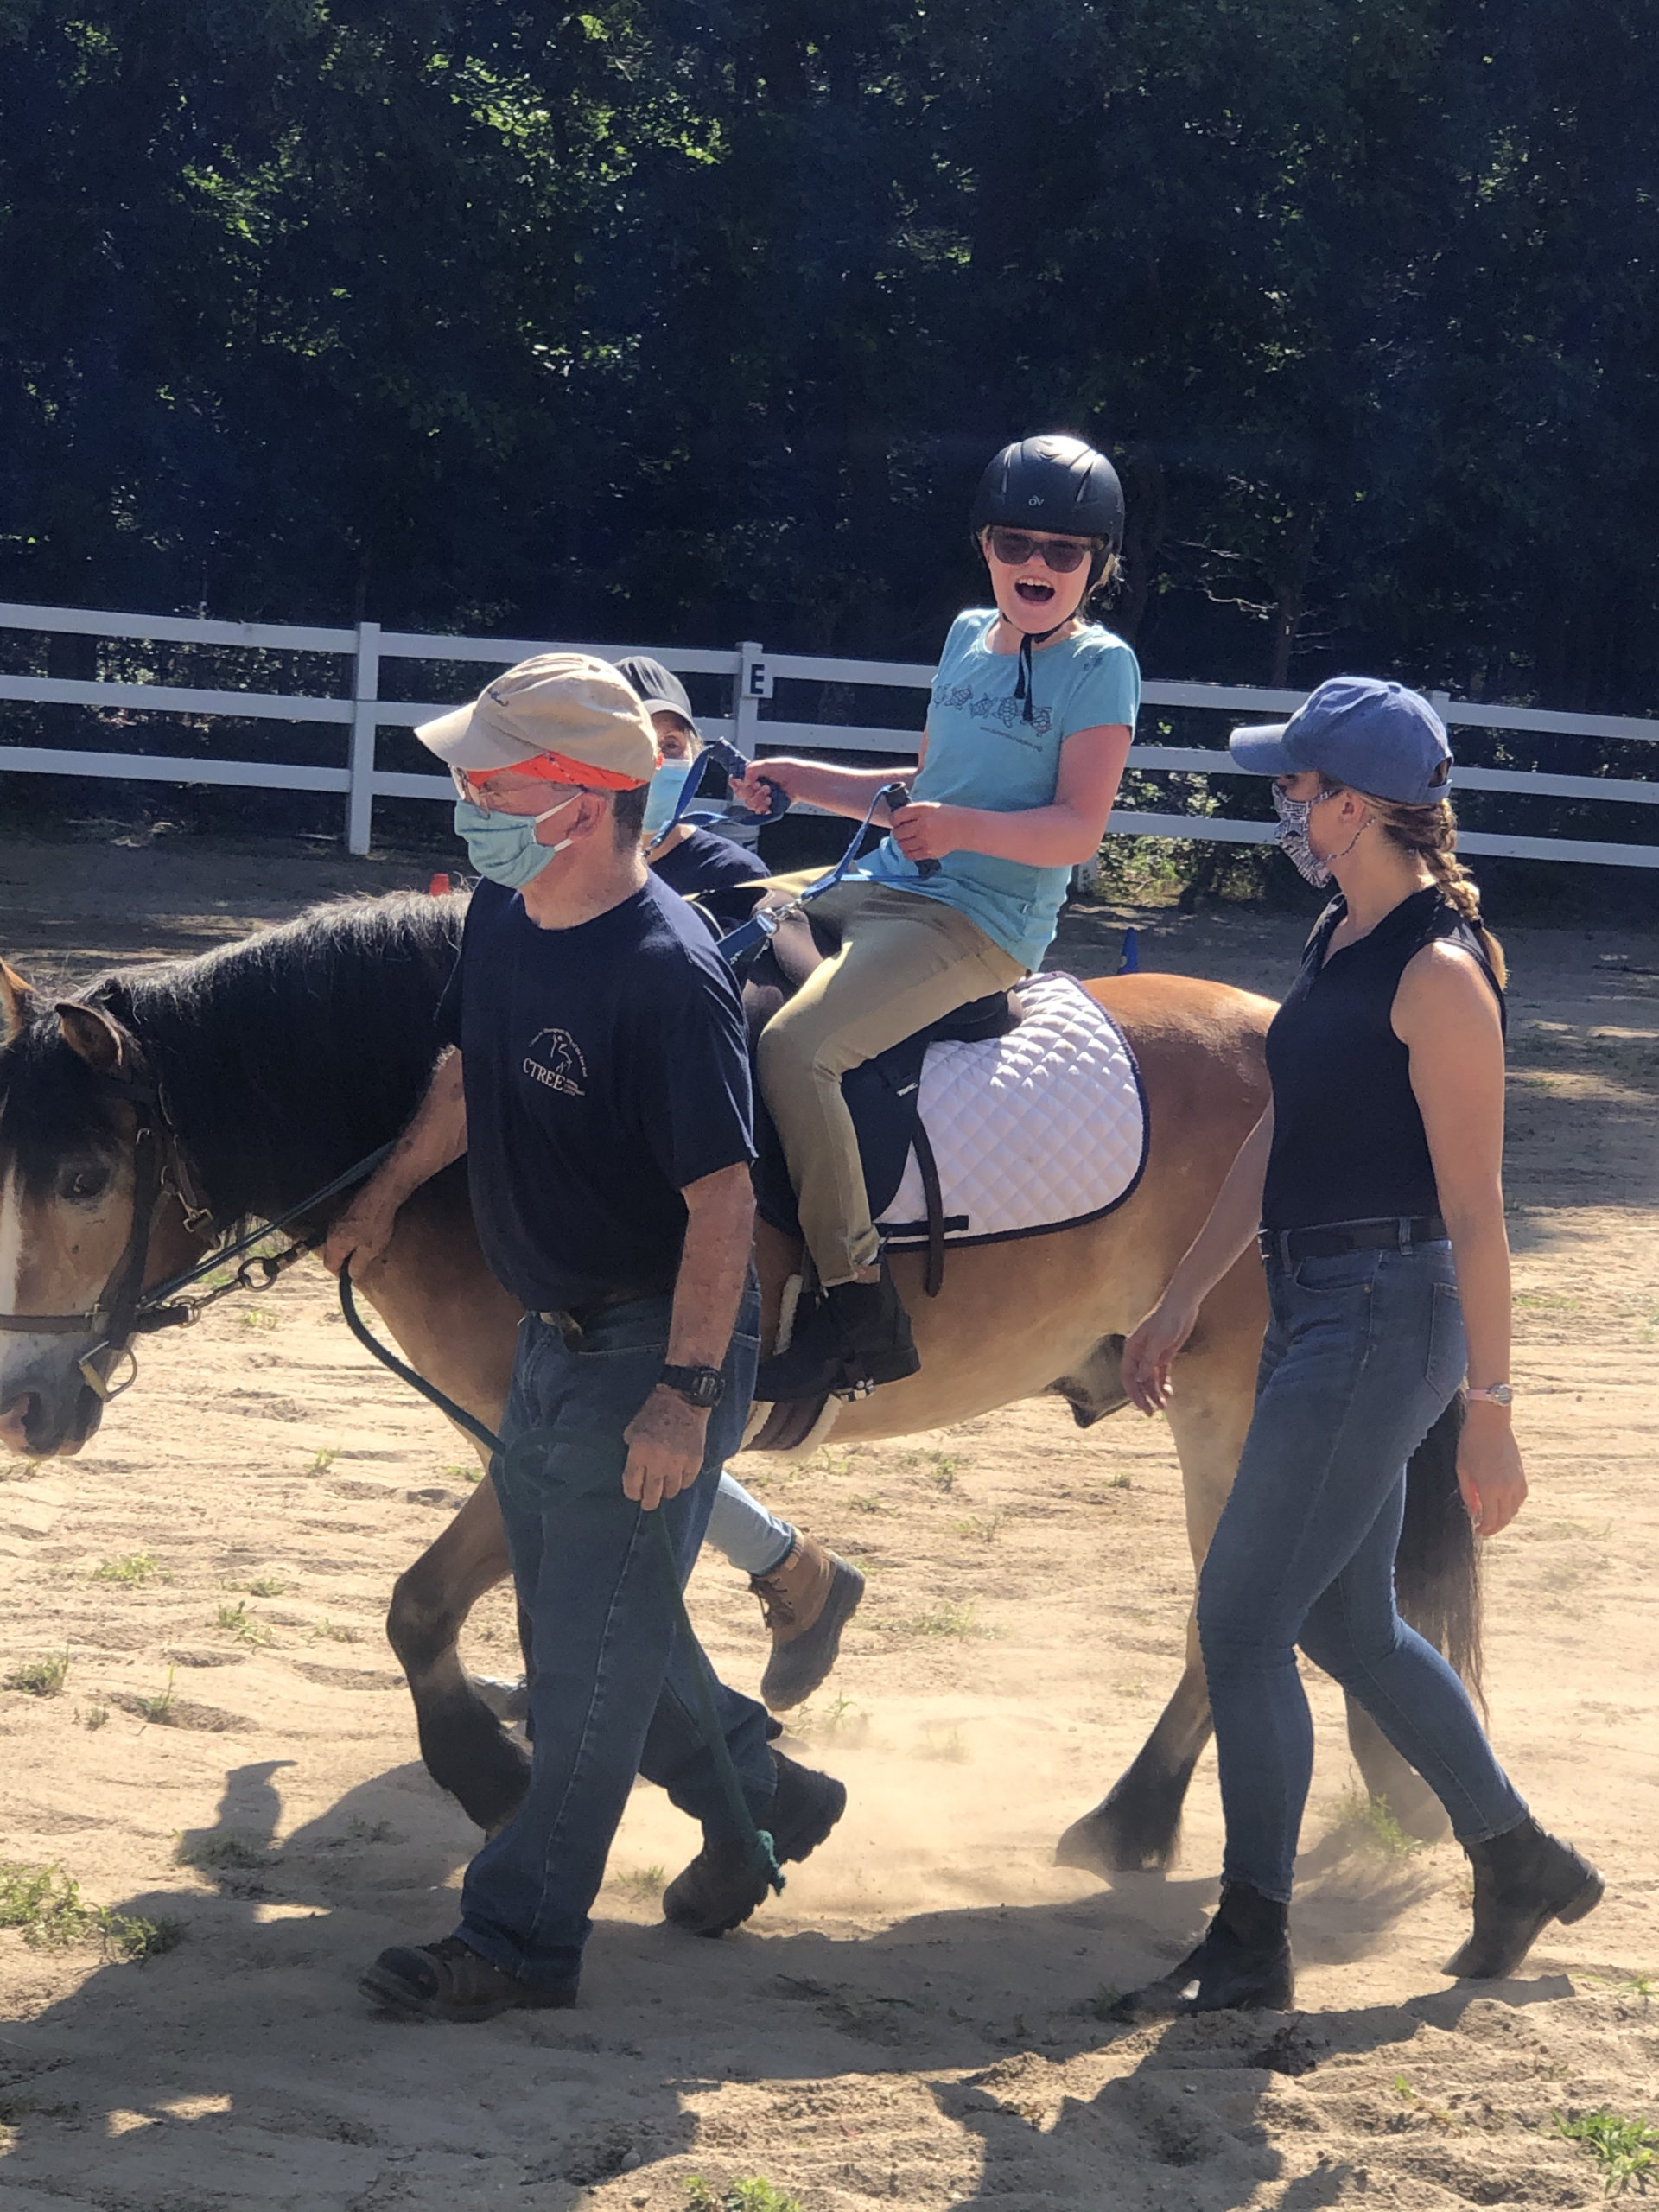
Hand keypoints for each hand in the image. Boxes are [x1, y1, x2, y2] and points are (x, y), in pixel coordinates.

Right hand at [321, 1186, 401, 1278]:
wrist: (381, 1193)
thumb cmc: (376, 1222)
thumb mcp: (371, 1249)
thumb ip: (358, 1265)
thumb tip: (351, 1275)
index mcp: (334, 1243)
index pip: (329, 1265)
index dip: (339, 1274)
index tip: (350, 1278)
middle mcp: (331, 1230)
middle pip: (332, 1252)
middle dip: (343, 1261)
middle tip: (358, 1265)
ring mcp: (336, 1218)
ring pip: (338, 1240)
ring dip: (348, 1248)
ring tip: (364, 1250)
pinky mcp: (345, 1210)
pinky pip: (343, 1229)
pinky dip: (351, 1236)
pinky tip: (365, 1234)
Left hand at [622, 1384, 709, 1510]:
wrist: (683, 1399)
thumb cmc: (653, 1413)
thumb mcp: (633, 1430)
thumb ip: (632, 1453)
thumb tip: (635, 1473)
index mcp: (639, 1453)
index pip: (632, 1485)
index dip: (632, 1493)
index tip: (635, 1494)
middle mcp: (658, 1462)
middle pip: (652, 1495)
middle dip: (648, 1502)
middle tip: (648, 1503)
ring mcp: (678, 1463)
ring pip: (671, 1491)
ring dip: (666, 1491)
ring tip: (665, 1487)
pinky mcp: (694, 1461)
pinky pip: (687, 1482)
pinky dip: (682, 1481)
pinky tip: (679, 1476)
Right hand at [732, 759, 805, 815]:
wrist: (800, 781)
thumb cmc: (787, 770)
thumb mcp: (768, 764)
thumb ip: (753, 768)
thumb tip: (744, 777)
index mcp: (752, 776)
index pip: (736, 781)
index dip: (736, 782)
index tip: (743, 781)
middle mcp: (754, 788)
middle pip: (740, 794)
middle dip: (748, 790)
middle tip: (759, 784)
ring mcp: (761, 799)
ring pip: (749, 803)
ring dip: (757, 797)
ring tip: (769, 791)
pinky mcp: (768, 808)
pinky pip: (758, 812)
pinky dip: (763, 806)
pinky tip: (770, 800)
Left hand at [889, 799, 959, 864]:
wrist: (963, 828)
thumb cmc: (945, 816)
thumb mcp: (928, 807)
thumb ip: (912, 811)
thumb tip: (895, 820)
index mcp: (922, 811)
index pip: (897, 817)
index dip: (894, 820)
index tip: (897, 822)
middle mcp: (922, 826)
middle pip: (898, 833)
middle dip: (898, 832)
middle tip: (904, 831)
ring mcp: (925, 841)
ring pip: (902, 845)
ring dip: (902, 843)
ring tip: (909, 839)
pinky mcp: (929, 852)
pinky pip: (910, 855)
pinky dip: (908, 852)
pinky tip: (913, 847)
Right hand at [1121, 1291, 1201, 1414]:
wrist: (1182, 1304)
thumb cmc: (1168, 1319)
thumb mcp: (1158, 1341)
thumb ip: (1148, 1361)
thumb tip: (1137, 1380)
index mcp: (1132, 1348)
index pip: (1128, 1375)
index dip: (1133, 1392)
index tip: (1142, 1406)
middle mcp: (1140, 1353)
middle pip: (1138, 1380)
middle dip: (1144, 1396)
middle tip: (1151, 1413)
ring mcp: (1152, 1354)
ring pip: (1150, 1379)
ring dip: (1155, 1392)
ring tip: (1164, 1406)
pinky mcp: (1165, 1354)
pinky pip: (1162, 1373)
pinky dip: (1165, 1384)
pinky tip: (1169, 1393)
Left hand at [1457, 1404, 1526, 1536]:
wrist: (1490, 1423)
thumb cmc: (1471, 1444)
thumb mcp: (1463, 1470)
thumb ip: (1469, 1494)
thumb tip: (1474, 1512)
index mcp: (1490, 1489)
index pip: (1491, 1519)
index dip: (1485, 1529)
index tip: (1477, 1531)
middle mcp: (1507, 1488)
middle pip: (1505, 1518)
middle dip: (1495, 1527)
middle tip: (1484, 1529)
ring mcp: (1517, 1481)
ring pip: (1515, 1509)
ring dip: (1505, 1517)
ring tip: (1493, 1517)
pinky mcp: (1522, 1474)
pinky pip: (1521, 1497)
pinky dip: (1514, 1505)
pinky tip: (1504, 1504)